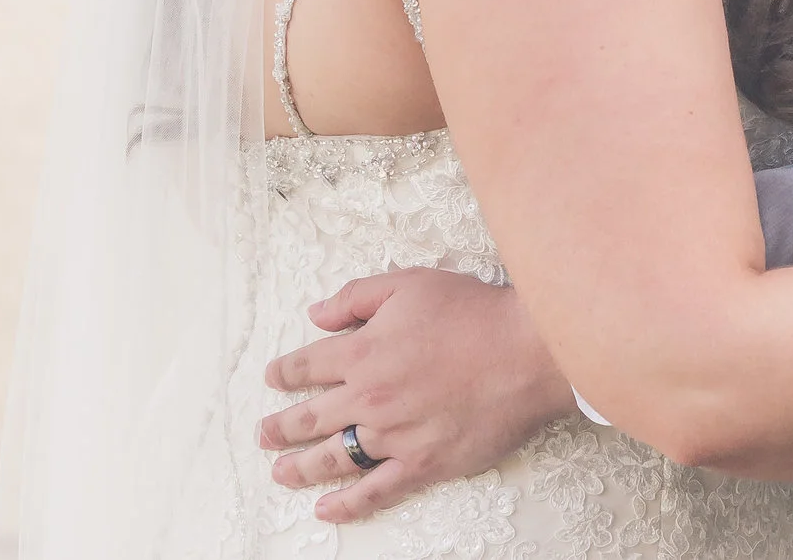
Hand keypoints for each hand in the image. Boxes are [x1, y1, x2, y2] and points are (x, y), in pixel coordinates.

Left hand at [259, 267, 576, 521]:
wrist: (527, 352)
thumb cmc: (475, 313)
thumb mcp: (411, 284)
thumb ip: (357, 296)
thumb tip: (317, 314)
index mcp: (362, 352)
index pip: (306, 366)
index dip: (284, 372)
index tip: (274, 378)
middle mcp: (368, 398)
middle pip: (309, 419)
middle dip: (280, 427)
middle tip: (265, 433)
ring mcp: (393, 436)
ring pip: (332, 459)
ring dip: (300, 467)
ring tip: (282, 472)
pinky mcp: (422, 464)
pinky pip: (375, 491)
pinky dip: (347, 504)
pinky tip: (326, 508)